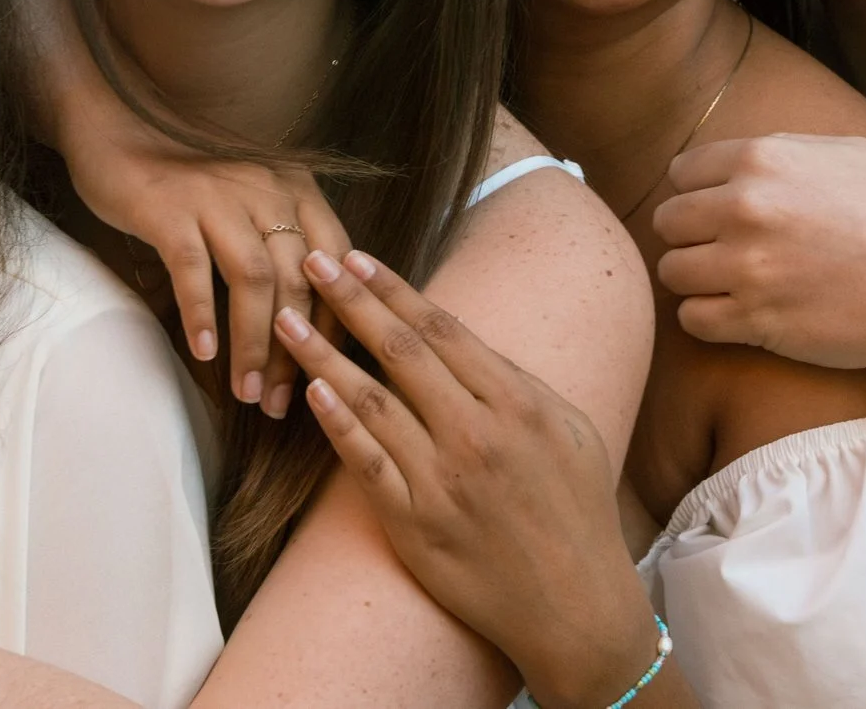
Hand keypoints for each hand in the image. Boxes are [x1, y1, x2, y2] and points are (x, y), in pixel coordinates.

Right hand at [60, 116, 352, 419]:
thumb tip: (308, 321)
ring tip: (246, 392)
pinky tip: (204, 353)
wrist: (115, 125)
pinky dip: (201, 314)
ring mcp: (218, 194)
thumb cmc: (187, 176)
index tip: (326, 376)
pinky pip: (193, 268)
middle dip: (294, 351)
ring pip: (253, 279)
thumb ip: (281, 241)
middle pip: (299, 280)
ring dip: (253, 343)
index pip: (337, 264)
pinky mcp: (171, 206)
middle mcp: (266, 186)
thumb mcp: (249, 198)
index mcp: (296, 187)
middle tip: (280, 403)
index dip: (335, 325)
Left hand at [274, 250, 680, 708]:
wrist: (575, 608)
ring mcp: (442, 481)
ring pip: (370, 402)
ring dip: (324, 355)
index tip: (356, 257)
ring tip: (288, 319)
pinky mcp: (416, 525)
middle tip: (312, 260)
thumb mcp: (570, 430)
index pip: (441, 329)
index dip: (392, 289)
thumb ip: (516, 382)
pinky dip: (337, 425)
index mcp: (517, 403)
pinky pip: (367, 464)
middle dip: (351, 300)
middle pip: (399, 352)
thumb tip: (462, 340)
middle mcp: (476, 434)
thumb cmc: (578, 512)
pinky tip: (311, 392)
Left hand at [654, 133, 865, 375]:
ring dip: (698, 279)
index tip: (723, 211)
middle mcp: (745, 208)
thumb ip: (783, 150)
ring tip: (736, 284)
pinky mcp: (754, 320)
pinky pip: (691, 318)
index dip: (700, 193)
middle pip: (667, 222)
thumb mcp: (850, 153)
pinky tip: (741, 314)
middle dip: (692, 236)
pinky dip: (709, 319)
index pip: (681, 172)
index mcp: (762, 159)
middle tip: (728, 251)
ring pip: (672, 271)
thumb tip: (737, 157)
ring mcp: (746, 266)